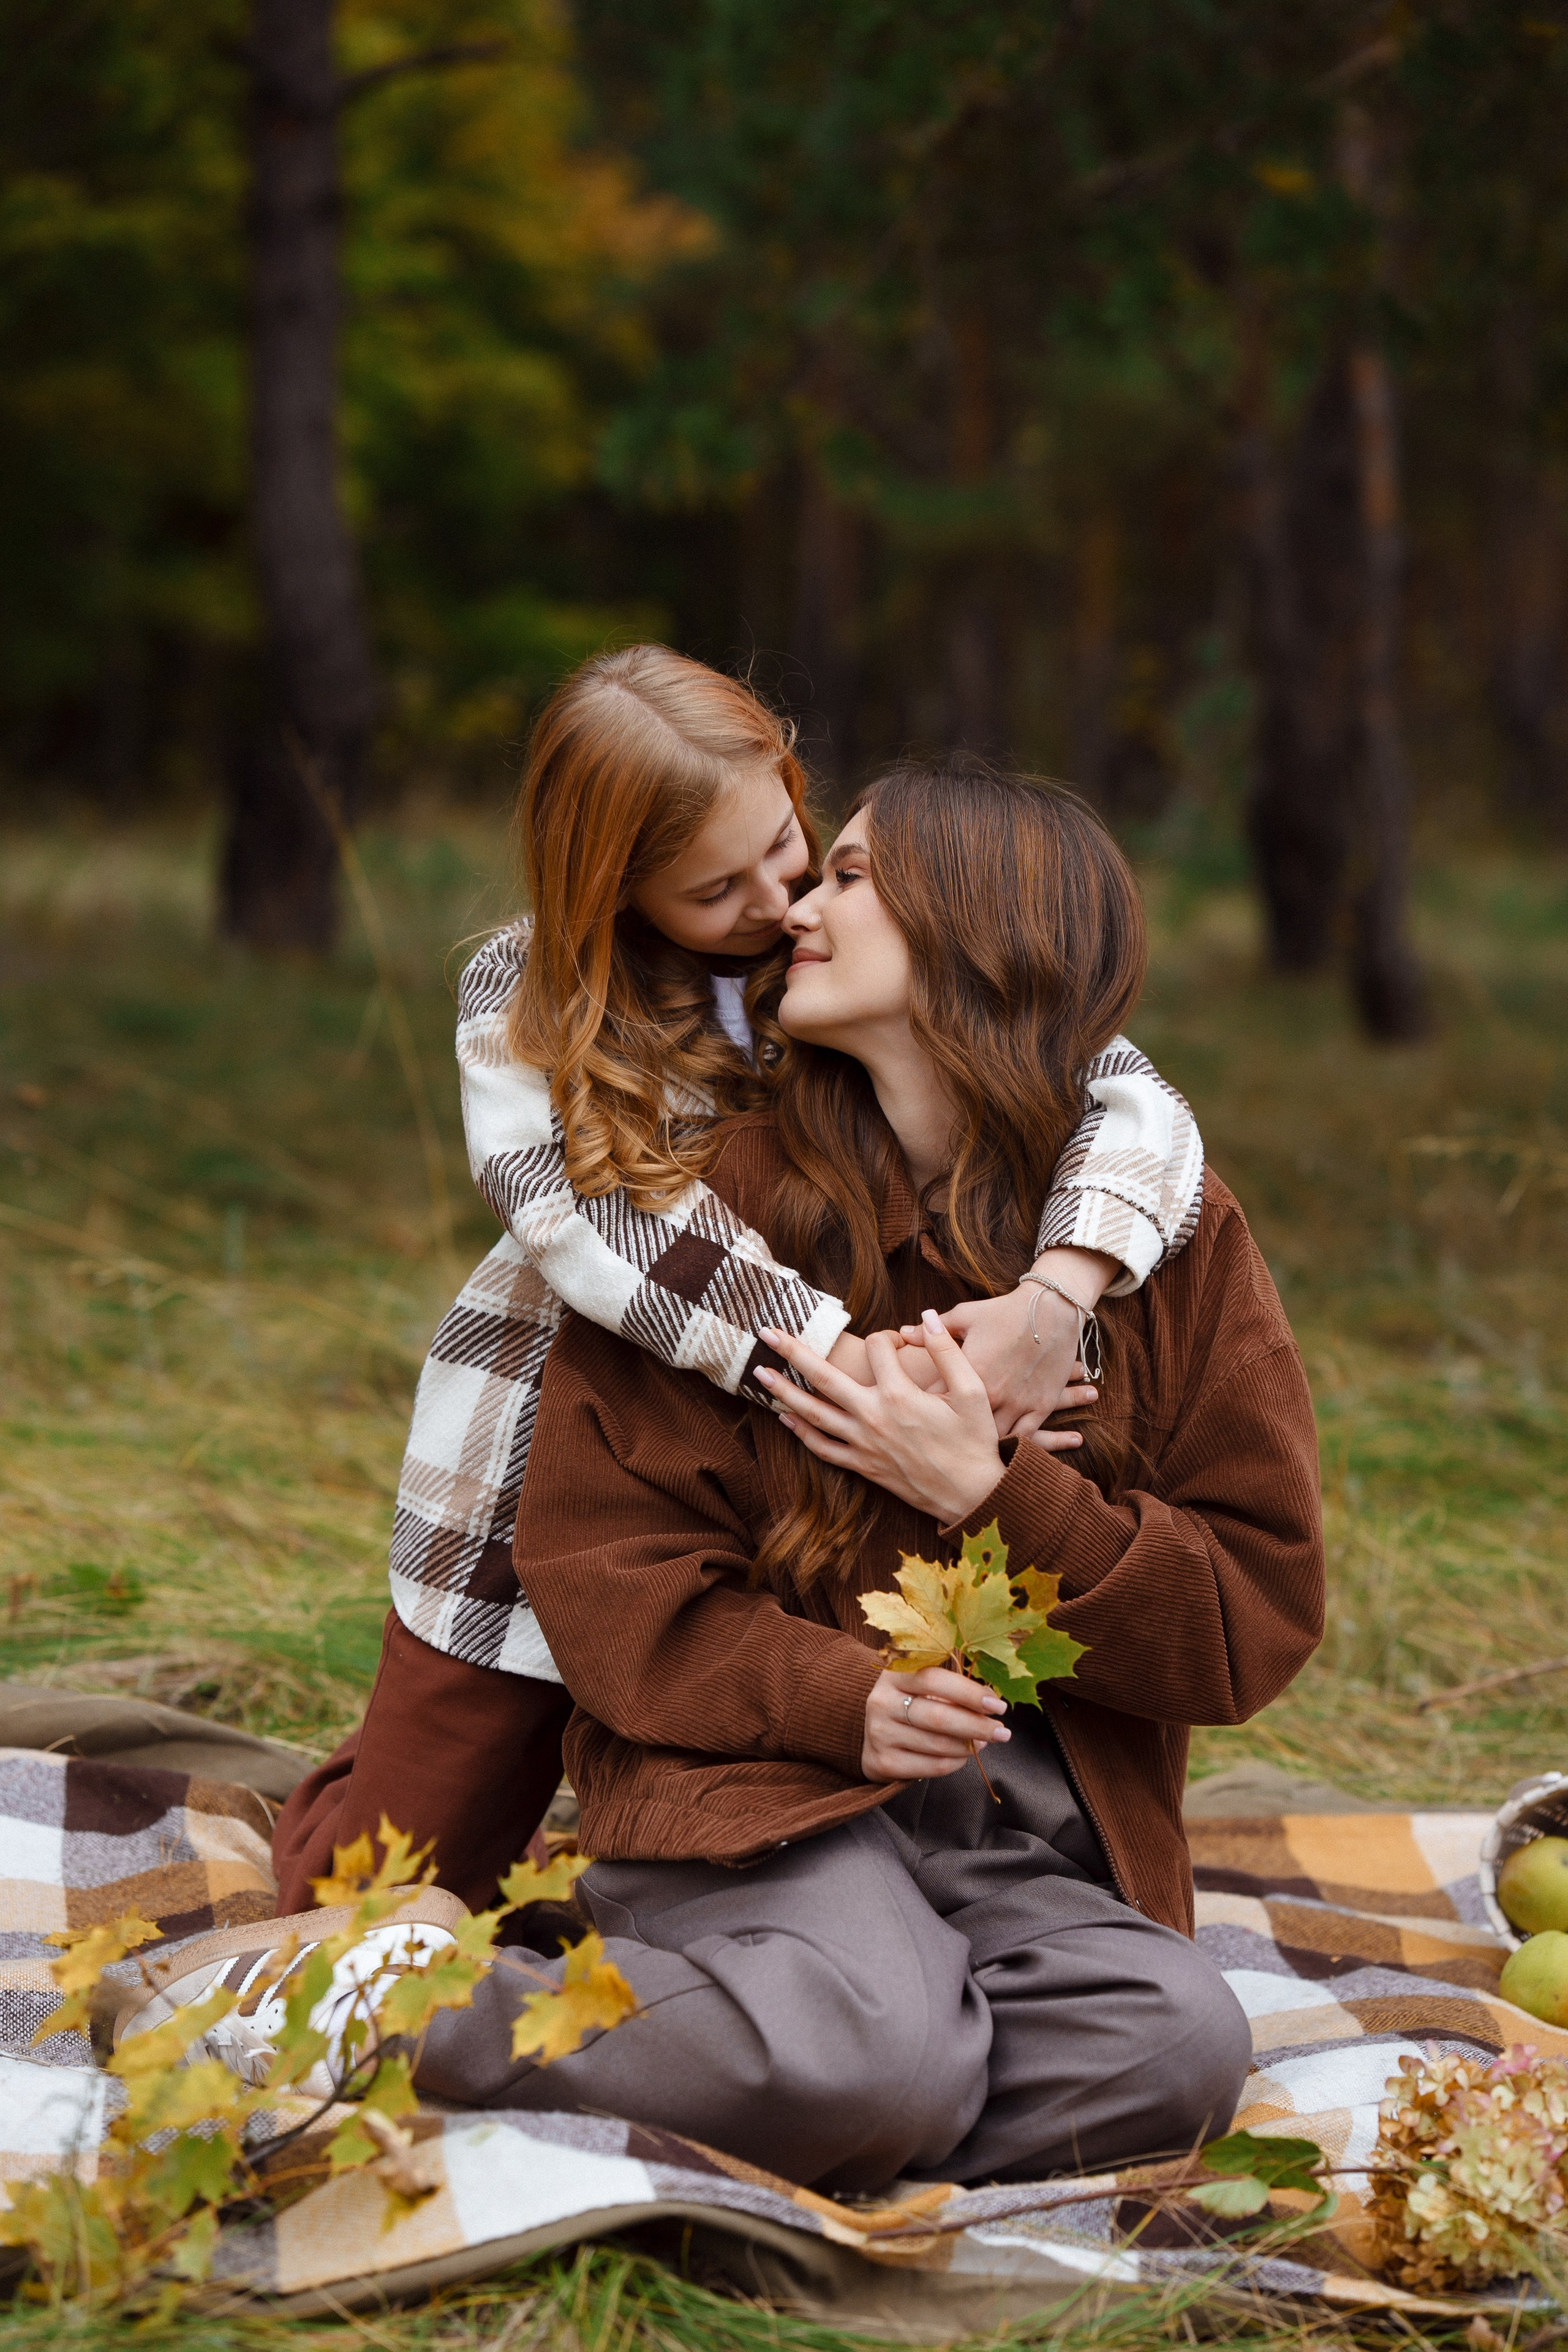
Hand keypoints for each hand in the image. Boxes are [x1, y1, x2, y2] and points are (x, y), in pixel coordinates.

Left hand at [758, 1311, 1002, 1522]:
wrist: (972, 1494)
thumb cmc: (975, 1441)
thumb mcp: (972, 1391)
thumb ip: (947, 1350)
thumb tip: (926, 1316)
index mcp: (901, 1394)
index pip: (878, 1348)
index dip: (888, 1337)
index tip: (899, 1342)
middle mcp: (874, 1417)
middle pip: (824, 1377)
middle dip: (792, 1351)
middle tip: (766, 1332)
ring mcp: (864, 1444)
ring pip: (814, 1414)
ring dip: (784, 1392)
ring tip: (759, 1373)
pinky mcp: (863, 1466)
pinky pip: (824, 1449)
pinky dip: (801, 1433)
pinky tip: (785, 1418)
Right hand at [861, 1665, 1010, 1781]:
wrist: (871, 1731)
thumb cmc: (909, 1701)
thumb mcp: (920, 1684)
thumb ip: (951, 1688)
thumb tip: (991, 1703)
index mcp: (893, 1674)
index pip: (935, 1680)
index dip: (970, 1693)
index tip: (998, 1706)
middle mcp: (881, 1702)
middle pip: (938, 1717)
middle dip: (977, 1726)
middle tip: (1003, 1732)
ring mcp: (879, 1733)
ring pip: (938, 1744)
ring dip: (969, 1746)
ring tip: (984, 1742)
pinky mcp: (882, 1762)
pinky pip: (931, 1766)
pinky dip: (955, 1763)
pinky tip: (964, 1756)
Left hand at [912, 1246, 1115, 1442]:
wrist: (1054, 1308)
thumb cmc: (1005, 1310)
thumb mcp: (965, 1316)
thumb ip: (932, 1332)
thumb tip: (903, 1333)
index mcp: (970, 1372)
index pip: (934, 1399)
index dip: (921, 1408)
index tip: (910, 1415)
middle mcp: (993, 1393)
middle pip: (961, 1426)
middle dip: (946, 1435)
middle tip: (931, 1443)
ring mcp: (1019, 1404)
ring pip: (992, 1438)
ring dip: (978, 1447)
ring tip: (961, 1455)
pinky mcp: (1041, 1408)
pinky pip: (1024, 1438)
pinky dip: (1010, 1447)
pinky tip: (997, 1454)